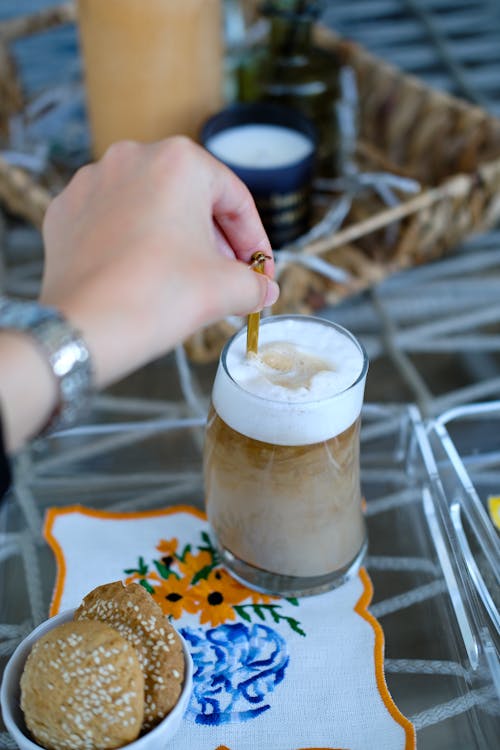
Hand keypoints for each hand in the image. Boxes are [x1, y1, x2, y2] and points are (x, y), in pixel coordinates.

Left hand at [41, 136, 278, 387]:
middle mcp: (131, 158)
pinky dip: (133, 242)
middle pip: (192, 199)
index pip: (235, 199)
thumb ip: (255, 284)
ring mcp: (91, 183)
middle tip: (228, 276)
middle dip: (215, 240)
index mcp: (178, 161)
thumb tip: (262, 291)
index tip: (260, 269)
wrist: (88, 328)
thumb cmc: (156, 296)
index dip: (255, 240)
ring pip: (150, 207)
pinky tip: (144, 274)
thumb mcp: (227, 288)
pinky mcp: (66, 211)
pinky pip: (113, 220)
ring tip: (187, 278)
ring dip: (174, 238)